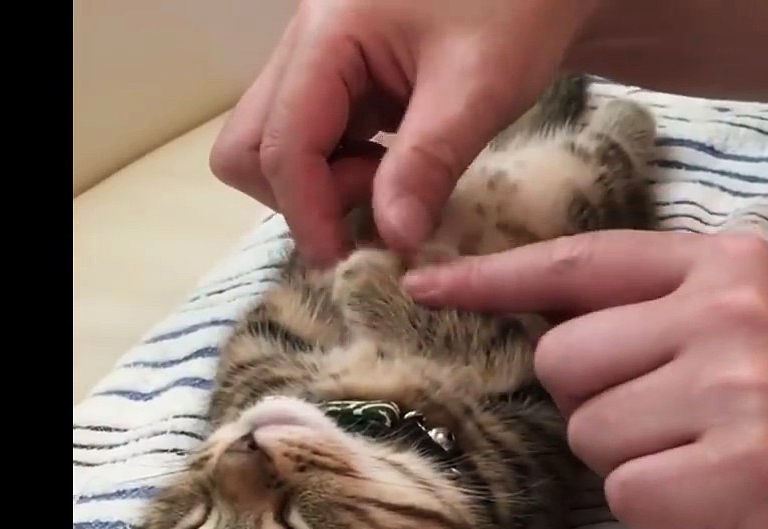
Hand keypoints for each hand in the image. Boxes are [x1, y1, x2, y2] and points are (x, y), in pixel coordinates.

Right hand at [208, 0, 602, 266]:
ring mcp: (319, 63)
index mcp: (327, 34)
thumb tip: (392, 240)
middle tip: (375, 204)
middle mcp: (306, 45)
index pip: (282, 144)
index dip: (308, 214)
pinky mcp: (342, 82)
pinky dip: (342, 173)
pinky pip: (314, 142)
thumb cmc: (517, 12)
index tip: (348, 263)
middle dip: (301, 196)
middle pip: (250, 146)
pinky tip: (397, 170)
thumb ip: (429, 163)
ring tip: (395, 184)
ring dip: (322, 187)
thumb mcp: (479, 88)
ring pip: (275, 147)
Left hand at [402, 231, 767, 528]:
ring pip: (589, 433)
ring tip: (702, 459)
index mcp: (727, 262)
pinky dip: (663, 513)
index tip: (425, 287)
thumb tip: (536, 325)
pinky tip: (719, 502)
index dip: (494, 278)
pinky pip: (630, 494)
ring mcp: (744, 380)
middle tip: (671, 426)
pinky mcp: (751, 461)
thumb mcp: (732, 332)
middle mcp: (735, 306)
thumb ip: (649, 315)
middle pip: (564, 360)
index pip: (579, 263)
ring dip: (633, 463)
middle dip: (597, 408)